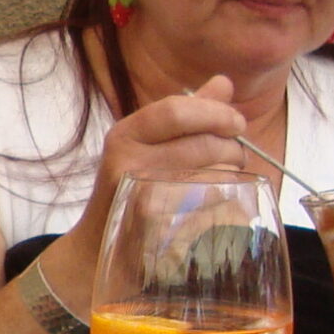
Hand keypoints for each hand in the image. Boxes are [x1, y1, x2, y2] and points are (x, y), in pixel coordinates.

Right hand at [48, 77, 259, 309]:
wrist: (95, 250)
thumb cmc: (129, 192)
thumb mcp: (148, 146)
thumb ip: (187, 114)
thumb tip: (224, 82)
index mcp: (125, 134)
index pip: (175, 109)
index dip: (215, 112)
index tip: (238, 123)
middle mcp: (126, 161)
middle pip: (200, 144)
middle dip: (231, 148)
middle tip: (237, 155)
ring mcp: (140, 195)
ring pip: (210, 175)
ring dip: (229, 176)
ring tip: (225, 177)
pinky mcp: (155, 227)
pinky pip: (207, 208)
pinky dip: (220, 205)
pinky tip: (212, 205)